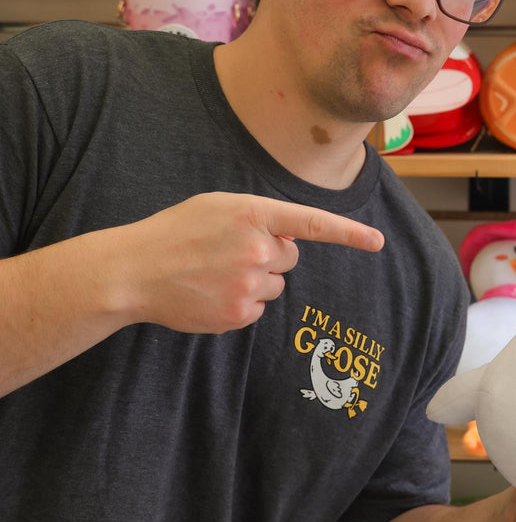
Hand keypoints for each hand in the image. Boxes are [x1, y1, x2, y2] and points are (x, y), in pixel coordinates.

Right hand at [117, 192, 383, 333]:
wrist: (133, 271)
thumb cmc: (175, 232)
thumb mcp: (218, 206)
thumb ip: (258, 216)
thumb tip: (290, 237)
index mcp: (254, 214)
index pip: (313, 224)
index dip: (349, 234)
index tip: (377, 243)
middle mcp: (258, 248)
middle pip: (290, 258)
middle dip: (270, 256)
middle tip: (230, 253)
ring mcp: (248, 284)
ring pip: (275, 286)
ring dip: (255, 281)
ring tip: (215, 273)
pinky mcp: (238, 314)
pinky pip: (257, 309)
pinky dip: (240, 303)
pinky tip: (211, 293)